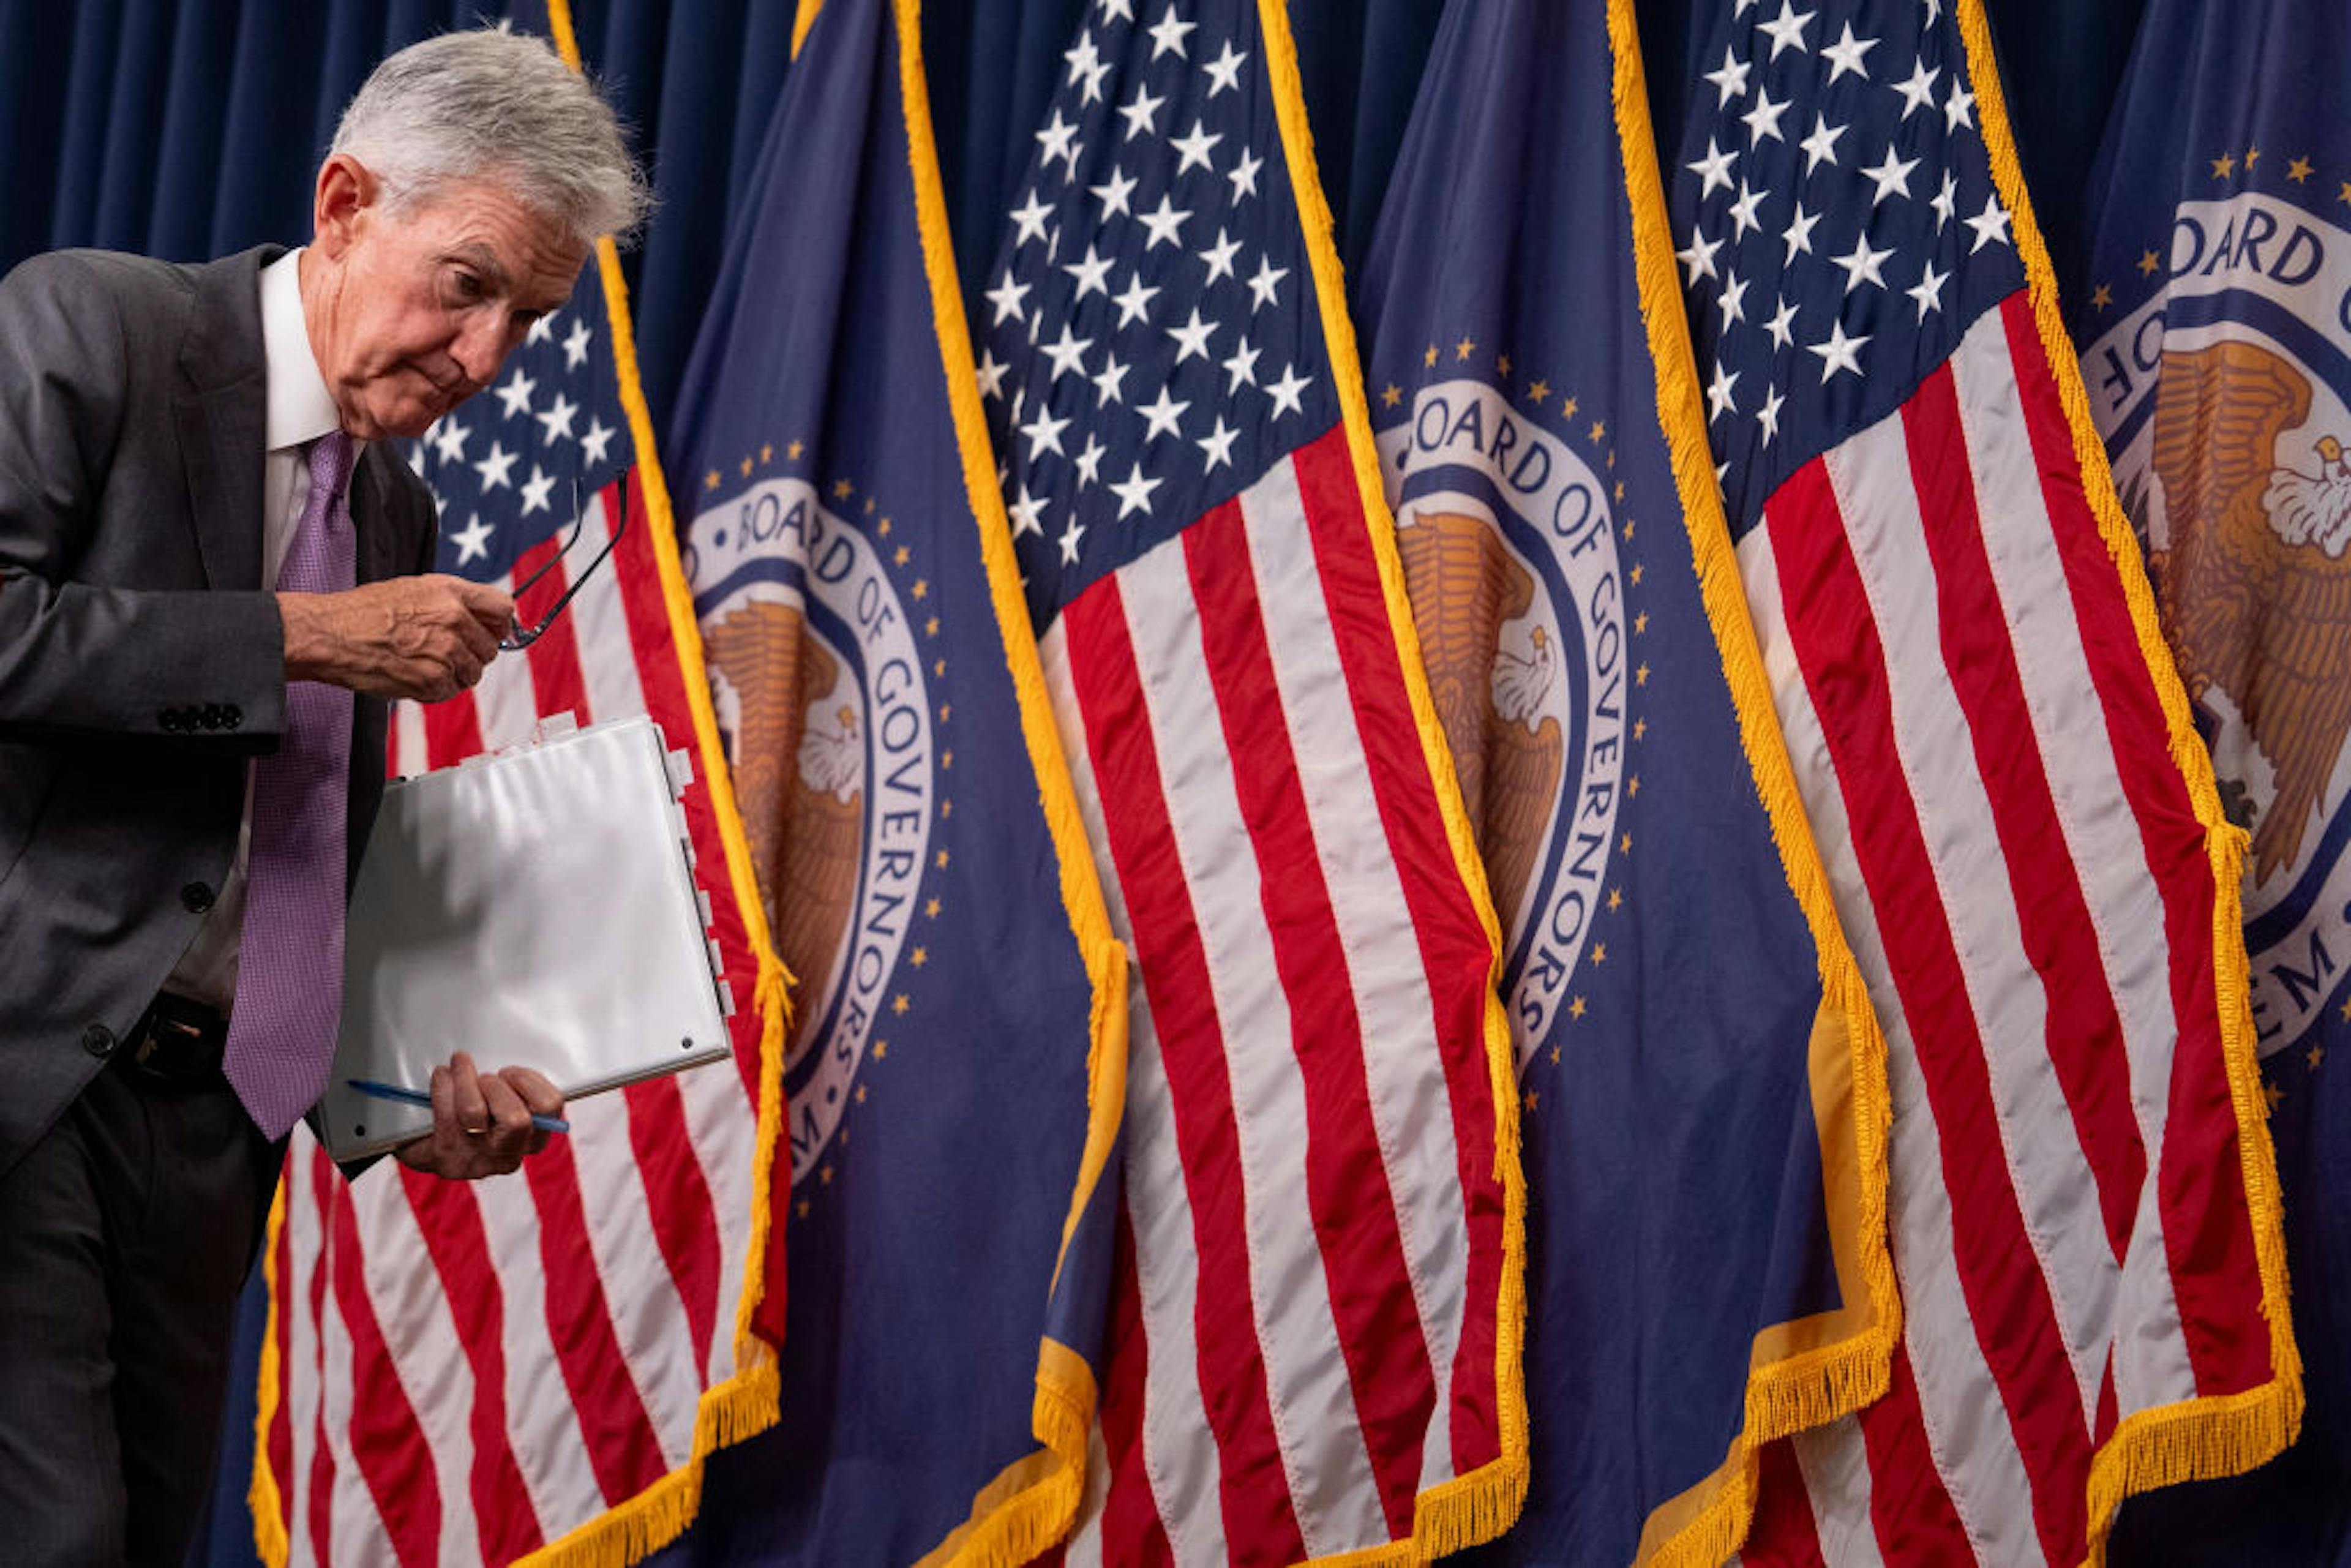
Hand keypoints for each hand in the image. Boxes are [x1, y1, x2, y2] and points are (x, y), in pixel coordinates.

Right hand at [280, 575, 515, 701]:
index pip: (503, 608)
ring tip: (422, 663)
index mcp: (450, 592)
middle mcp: (454, 619)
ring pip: (473, 673)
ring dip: (454, 674)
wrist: (329, 635)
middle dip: (472, 653)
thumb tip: (481, 618)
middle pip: (490, 647)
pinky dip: (435, 689)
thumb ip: (452, 602)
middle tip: (443, 652)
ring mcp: (446, 651)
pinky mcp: (433, 679)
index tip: (492, 632)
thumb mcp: (413, 589)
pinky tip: (412, 674)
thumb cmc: (361, 612)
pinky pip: (450, 691)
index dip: (499, 624)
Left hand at [393, 1051, 565, 1179]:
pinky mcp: (444, 1157)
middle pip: (517, 1119)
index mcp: (532, 1138)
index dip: (529, 1082)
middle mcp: (509, 1156)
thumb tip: (517, 1053)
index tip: (508, 1072)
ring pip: (475, 1112)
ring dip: (465, 1081)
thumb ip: (518, 1084)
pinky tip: (441, 1077)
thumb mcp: (506, 1099)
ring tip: (458, 1072)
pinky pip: (444, 1112)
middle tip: (483, 1078)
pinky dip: (441, 1085)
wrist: (428, 1144)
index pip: (549, 1106)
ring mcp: (476, 1160)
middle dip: (496, 1087)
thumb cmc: (473, 1112)